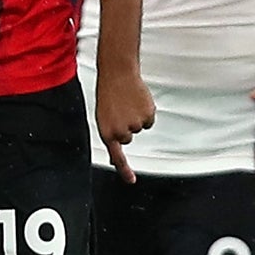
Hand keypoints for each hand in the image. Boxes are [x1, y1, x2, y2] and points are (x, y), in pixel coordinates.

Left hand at [94, 66, 155, 182]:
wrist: (117, 73)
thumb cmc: (109, 93)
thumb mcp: (104, 117)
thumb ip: (111, 136)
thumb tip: (114, 159)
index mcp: (107, 132)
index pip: (117, 156)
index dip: (124, 170)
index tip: (131, 181)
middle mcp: (121, 131)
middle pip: (129, 137)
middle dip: (126, 125)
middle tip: (119, 109)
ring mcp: (135, 124)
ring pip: (140, 127)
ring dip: (136, 116)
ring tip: (127, 101)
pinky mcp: (147, 115)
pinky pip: (149, 119)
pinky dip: (145, 110)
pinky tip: (137, 99)